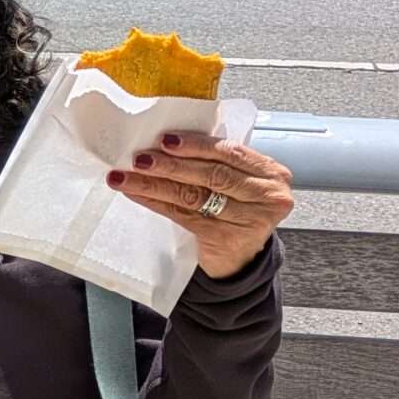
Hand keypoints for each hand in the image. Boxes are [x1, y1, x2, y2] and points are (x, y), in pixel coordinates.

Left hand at [107, 132, 294, 277]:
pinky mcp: (226, 238)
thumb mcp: (240, 184)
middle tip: (140, 158)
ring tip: (127, 176)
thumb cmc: (236, 212)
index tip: (165, 139)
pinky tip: (136, 194)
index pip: (230, 152)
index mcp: (272, 173)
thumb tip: (168, 141)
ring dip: (155, 183)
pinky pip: (183, 215)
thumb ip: (220, 163)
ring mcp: (249, 219)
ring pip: (194, 194)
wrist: (241, 259)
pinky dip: (156, 202)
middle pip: (211, 174)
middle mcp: (267, 195)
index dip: (196, 145)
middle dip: (171, 164)